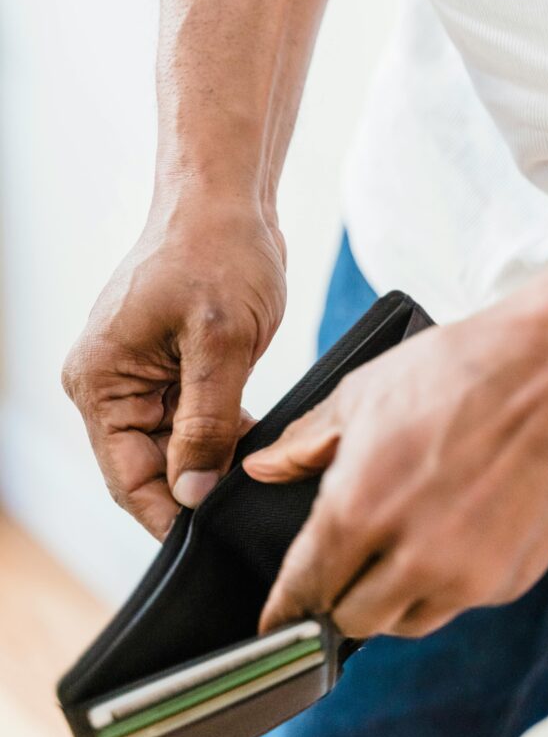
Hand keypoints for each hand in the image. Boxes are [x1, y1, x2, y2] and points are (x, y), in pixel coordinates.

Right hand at [63, 191, 285, 538]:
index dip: (172, 515)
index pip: (129, 479)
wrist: (224, 198)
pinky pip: (190, 420)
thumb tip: (193, 493)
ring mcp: (138, 376)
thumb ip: (207, 425)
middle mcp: (109, 384)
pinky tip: (255, 440)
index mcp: (101, 382)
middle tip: (249, 506)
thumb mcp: (221, 344)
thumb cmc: (217, 252)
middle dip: (198, 487)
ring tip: (257, 472)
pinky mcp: (168, 366)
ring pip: (174, 447)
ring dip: (214, 459)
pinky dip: (221, 433)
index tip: (217, 538)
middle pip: (150, 468)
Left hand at [244, 293, 547, 638]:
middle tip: (344, 570)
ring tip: (401, 551)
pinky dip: (445, 584)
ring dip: (392, 599)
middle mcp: (412, 557)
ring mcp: (468, 576)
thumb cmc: (463, 370)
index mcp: (360, 508)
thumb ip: (306, 442)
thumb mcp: (366, 392)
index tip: (275, 625)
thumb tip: (263, 468)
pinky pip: (461, 603)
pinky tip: (453, 536)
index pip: (305, 587)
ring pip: (408, 621)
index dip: (284, 609)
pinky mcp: (512, 579)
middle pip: (352, 621)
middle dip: (338, 601)